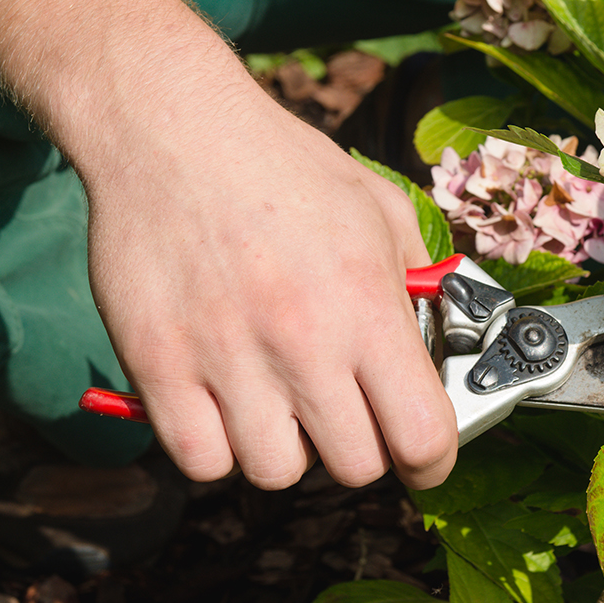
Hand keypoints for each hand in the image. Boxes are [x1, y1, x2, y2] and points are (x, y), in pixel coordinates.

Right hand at [81, 62, 458, 490]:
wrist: (172, 129)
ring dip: (284, 448)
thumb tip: (445, 344)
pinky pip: (200, 461)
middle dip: (359, 450)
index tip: (424, 458)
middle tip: (344, 414)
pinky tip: (223, 404)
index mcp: (367, 307)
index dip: (433, 462)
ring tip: (276, 402)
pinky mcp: (158, 367)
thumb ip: (421, 284)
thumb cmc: (283, 167)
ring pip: (275, 473)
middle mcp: (302, 343)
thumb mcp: (381, 211)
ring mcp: (226, 360)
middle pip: (355, 468)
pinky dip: (217, 447)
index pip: (424, 436)